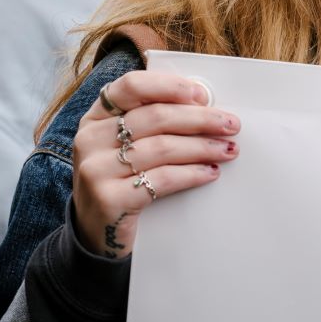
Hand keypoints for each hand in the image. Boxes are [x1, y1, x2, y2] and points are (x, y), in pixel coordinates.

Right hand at [72, 72, 239, 259]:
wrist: (96, 235)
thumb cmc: (120, 182)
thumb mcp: (124, 146)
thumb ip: (150, 123)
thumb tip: (202, 105)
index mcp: (95, 117)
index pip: (131, 86)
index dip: (170, 86)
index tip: (202, 95)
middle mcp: (90, 139)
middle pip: (155, 116)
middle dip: (200, 119)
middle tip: (231, 125)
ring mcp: (96, 170)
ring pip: (162, 147)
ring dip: (203, 147)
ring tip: (227, 150)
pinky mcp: (109, 199)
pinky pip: (162, 178)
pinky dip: (192, 174)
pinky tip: (210, 172)